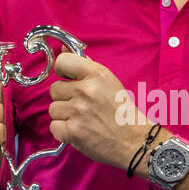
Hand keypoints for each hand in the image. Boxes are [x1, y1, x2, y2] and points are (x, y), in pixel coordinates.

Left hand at [47, 52, 151, 171]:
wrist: (135, 141)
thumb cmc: (121, 111)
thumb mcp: (108, 81)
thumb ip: (85, 64)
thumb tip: (63, 48)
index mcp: (97, 74)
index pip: (62, 61)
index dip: (62, 71)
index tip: (68, 79)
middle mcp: (86, 90)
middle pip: (54, 89)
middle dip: (65, 98)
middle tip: (83, 106)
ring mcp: (78, 111)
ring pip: (53, 109)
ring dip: (64, 116)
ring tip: (83, 120)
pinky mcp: (73, 131)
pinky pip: (54, 127)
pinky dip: (64, 132)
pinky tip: (80, 131)